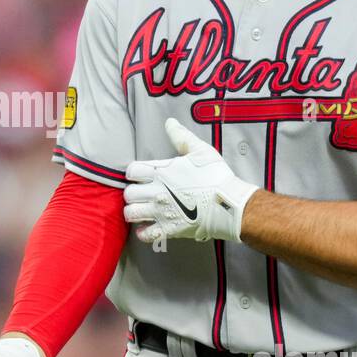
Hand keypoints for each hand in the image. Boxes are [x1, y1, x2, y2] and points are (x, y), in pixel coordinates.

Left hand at [124, 117, 259, 243]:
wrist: (229, 203)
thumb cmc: (216, 176)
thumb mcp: (200, 150)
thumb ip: (181, 136)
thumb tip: (169, 122)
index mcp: (161, 172)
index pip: (131, 171)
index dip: (134, 173)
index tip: (141, 176)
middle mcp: (156, 192)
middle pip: (128, 194)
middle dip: (133, 193)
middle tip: (142, 194)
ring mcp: (161, 212)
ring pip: (131, 213)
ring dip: (134, 212)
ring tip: (142, 210)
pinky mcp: (168, 229)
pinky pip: (145, 234)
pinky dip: (144, 232)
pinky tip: (149, 226)